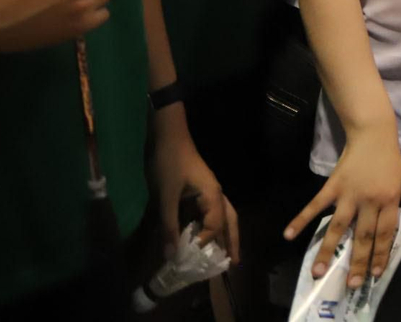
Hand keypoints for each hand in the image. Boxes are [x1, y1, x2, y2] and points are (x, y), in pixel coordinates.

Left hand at [150, 110, 238, 261]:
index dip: (204, 242)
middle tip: (234, 264)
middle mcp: (216, 194)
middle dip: (232, 242)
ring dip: (226, 235)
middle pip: (231, 221)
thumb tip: (171, 256)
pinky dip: (211, 226)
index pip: (215, 225)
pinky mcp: (199, 189)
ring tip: (226, 254)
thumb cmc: (169, 163)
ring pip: (224, 216)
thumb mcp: (166, 196)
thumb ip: (169, 226)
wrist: (167, 135)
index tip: (190, 256)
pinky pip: (211, 212)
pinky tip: (203, 235)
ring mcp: (209, 191)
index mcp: (213, 195)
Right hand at [283, 129, 400, 288]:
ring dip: (326, 251)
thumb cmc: (388, 160)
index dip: (381, 254)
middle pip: (364, 236)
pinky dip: (301, 219)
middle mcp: (370, 200)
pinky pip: (316, 205)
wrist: (373, 134)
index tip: (376, 274)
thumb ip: (389, 206)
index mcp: (390, 199)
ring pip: (338, 227)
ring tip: (317, 272)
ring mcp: (350, 193)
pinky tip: (289, 234)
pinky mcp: (333, 186)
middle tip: (351, 284)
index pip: (386, 233)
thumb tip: (381, 232)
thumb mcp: (398, 183)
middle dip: (359, 261)